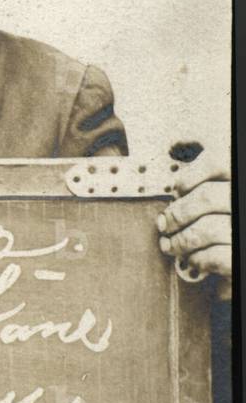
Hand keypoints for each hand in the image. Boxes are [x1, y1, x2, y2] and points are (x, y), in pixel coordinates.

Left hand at [157, 147, 230, 299]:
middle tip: (164, 223)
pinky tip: (194, 258)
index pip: (218, 161)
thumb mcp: (221, 177)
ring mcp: (244, 228)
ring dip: (181, 240)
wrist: (237, 247)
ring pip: (207, 229)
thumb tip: (174, 143)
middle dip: (177, 213)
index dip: (190, 176)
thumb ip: (205, 157)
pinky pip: (218, 256)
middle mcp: (243, 198)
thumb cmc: (227, 211)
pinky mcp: (242, 257)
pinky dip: (199, 259)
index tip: (177, 190)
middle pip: (207, 197)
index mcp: (240, 173)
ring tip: (171, 245)